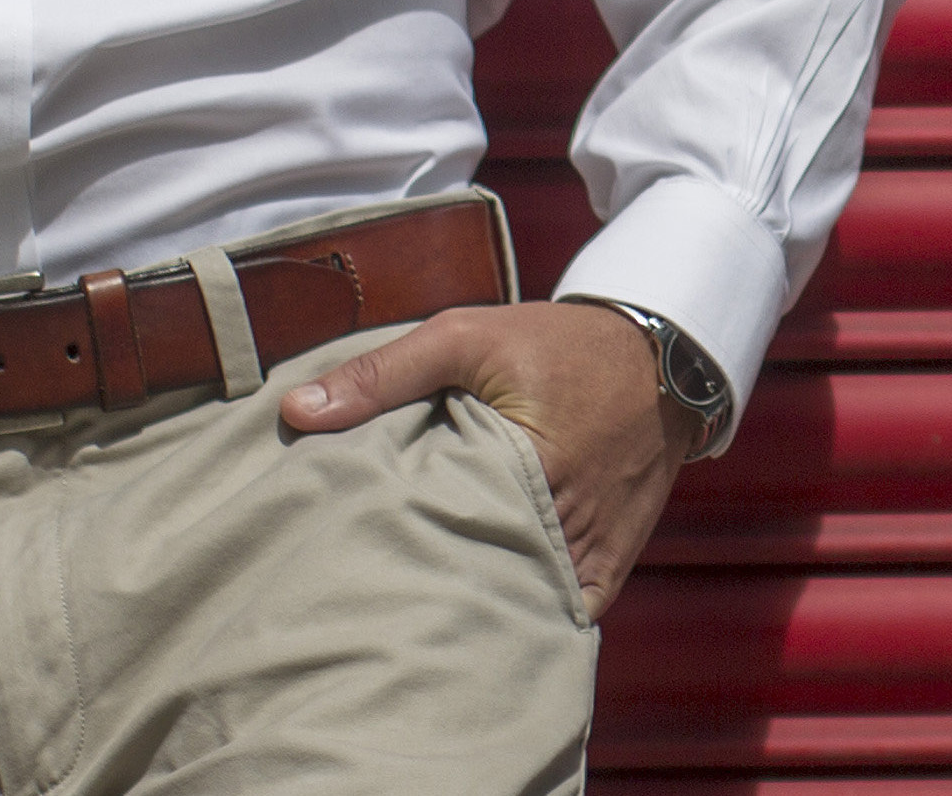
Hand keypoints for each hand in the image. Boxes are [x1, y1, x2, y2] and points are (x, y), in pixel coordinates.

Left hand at [280, 299, 695, 615]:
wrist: (655, 359)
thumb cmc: (550, 344)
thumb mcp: (463, 338)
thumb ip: (381, 375)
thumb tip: (296, 412)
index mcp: (527, 469)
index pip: (440, 531)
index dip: (388, 546)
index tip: (339, 556)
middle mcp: (563, 527)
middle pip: (475, 578)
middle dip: (423, 585)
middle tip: (361, 593)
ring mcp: (589, 556)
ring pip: (515, 602)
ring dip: (470, 601)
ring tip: (406, 610)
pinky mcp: (609, 569)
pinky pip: (559, 612)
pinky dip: (521, 612)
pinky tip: (474, 614)